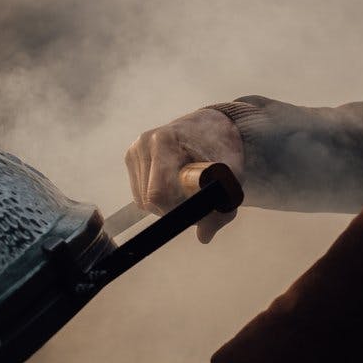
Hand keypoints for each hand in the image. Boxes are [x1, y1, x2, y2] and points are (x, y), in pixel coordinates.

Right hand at [125, 107, 243, 242]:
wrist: (212, 126)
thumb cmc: (223, 150)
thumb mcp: (230, 178)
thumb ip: (222, 208)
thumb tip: (204, 237)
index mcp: (165, 141)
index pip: (158, 193)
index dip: (176, 210)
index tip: (196, 209)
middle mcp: (145, 142)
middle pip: (149, 199)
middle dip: (173, 209)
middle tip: (196, 201)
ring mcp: (136, 149)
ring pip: (142, 200)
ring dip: (165, 204)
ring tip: (187, 190)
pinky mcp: (132, 157)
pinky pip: (140, 194)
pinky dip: (158, 197)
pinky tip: (174, 184)